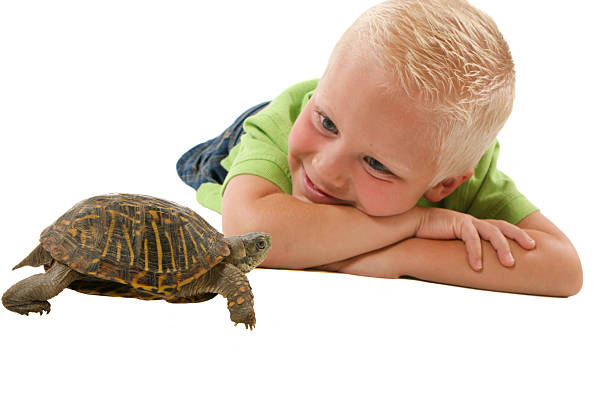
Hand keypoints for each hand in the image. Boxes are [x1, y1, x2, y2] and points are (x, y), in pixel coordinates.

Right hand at [415, 207, 535, 270]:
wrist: (412, 225)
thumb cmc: (431, 237)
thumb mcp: (453, 245)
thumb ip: (466, 252)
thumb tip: (478, 270)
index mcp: (475, 225)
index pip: (501, 228)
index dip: (517, 235)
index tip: (531, 246)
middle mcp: (474, 221)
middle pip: (503, 226)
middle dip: (519, 236)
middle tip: (532, 248)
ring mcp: (466, 221)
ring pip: (492, 232)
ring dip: (502, 248)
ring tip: (509, 263)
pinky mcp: (456, 223)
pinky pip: (471, 239)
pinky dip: (475, 253)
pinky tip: (477, 267)